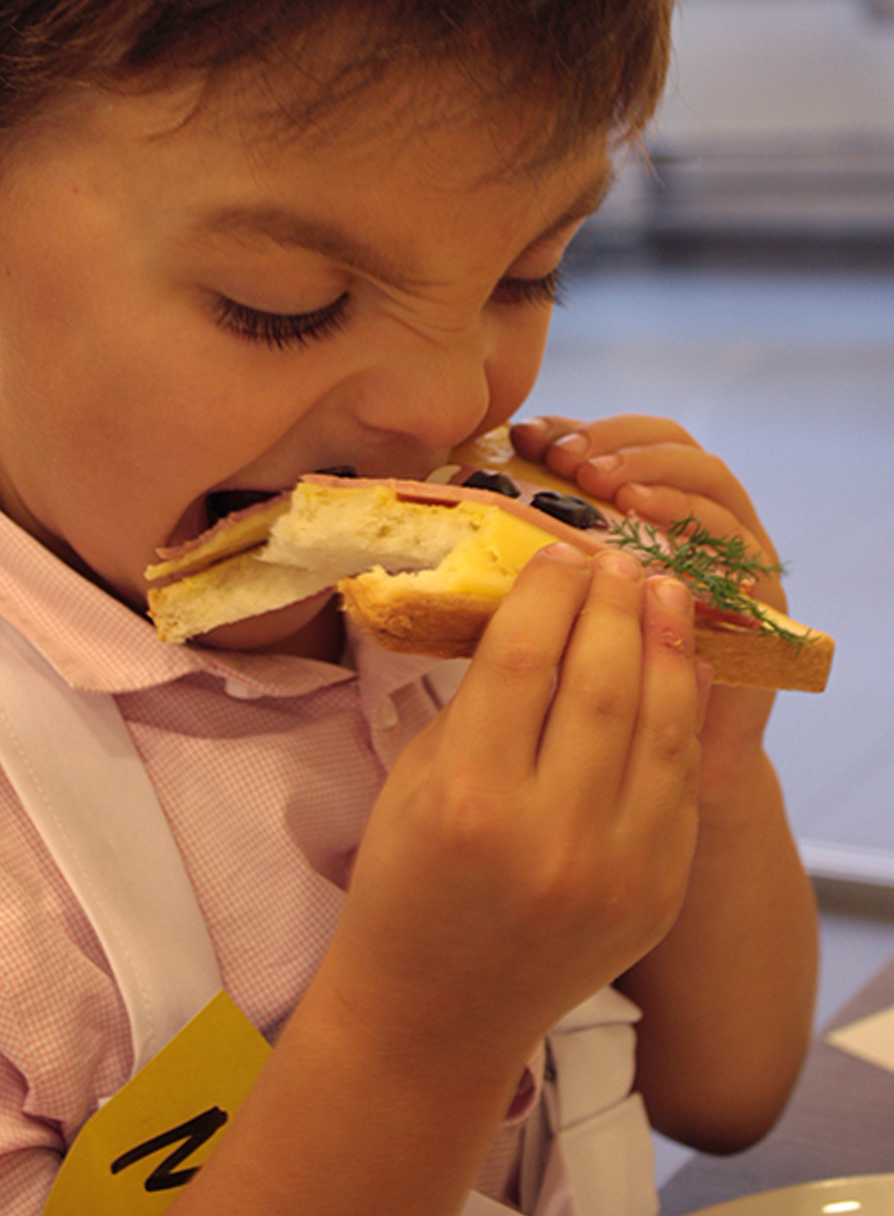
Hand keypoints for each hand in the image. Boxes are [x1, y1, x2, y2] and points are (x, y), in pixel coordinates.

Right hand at [320, 542, 702, 1092]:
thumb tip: (540, 610)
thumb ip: (481, 698)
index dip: (549, 591)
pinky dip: (679, 717)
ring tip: (664, 592)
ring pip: (660, 726)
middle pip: (604, 680)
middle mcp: (549, 833)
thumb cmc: (405, 881)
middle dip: (614, 602)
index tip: (560, 550)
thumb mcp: (417, 776)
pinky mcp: (656, 894)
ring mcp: (615, 870)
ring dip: (667, 646)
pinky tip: (675, 670)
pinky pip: (677, 783)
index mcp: (469, 796)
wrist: (436, 1013)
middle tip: (615, 558)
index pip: (525, 659)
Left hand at [510, 413, 778, 804]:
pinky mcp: (757, 599)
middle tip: (565, 456)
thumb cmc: (570, 698)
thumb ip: (520, 562)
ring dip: (653, 472)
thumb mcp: (537, 615)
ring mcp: (730, 555)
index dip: (576, 425)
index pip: (614, 436)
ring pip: (706, 481)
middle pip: (668, 442)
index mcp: (632, 509)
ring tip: (605, 482)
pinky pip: (735, 547)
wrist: (635, 790)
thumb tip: (458, 501)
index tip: (525, 436)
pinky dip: (694, 525)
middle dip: (614, 441)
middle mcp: (687, 520)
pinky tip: (649, 525)